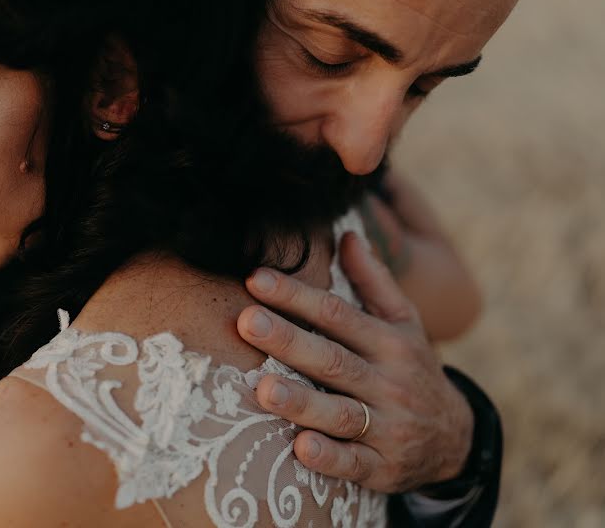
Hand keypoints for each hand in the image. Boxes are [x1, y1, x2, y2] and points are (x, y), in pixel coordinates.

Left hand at [236, 232, 473, 492]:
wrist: (453, 438)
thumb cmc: (411, 368)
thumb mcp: (403, 323)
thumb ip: (374, 280)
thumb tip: (347, 233)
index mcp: (390, 343)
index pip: (337, 314)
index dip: (297, 296)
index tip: (257, 279)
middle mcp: (389, 383)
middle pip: (333, 360)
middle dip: (289, 341)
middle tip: (248, 321)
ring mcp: (387, 428)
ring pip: (340, 414)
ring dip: (302, 402)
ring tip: (263, 388)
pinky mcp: (382, 468)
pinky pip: (354, 465)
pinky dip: (329, 458)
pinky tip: (301, 448)